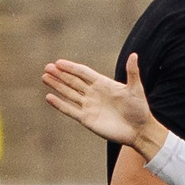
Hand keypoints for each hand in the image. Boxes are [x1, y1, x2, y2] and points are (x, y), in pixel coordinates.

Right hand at [42, 55, 163, 153]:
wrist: (139, 130)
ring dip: (57, 86)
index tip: (58, 62)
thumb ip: (132, 72)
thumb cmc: (139, 109)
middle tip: (47, 67)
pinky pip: (70, 110)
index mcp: (103, 84)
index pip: (83, 72)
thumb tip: (134, 54)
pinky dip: (59, 104)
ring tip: (45, 77)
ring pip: (69, 93)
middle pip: (73, 81)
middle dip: (60, 74)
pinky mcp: (87, 119)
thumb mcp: (136, 89)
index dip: (71, 67)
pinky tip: (49, 97)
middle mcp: (93, 93)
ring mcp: (89, 106)